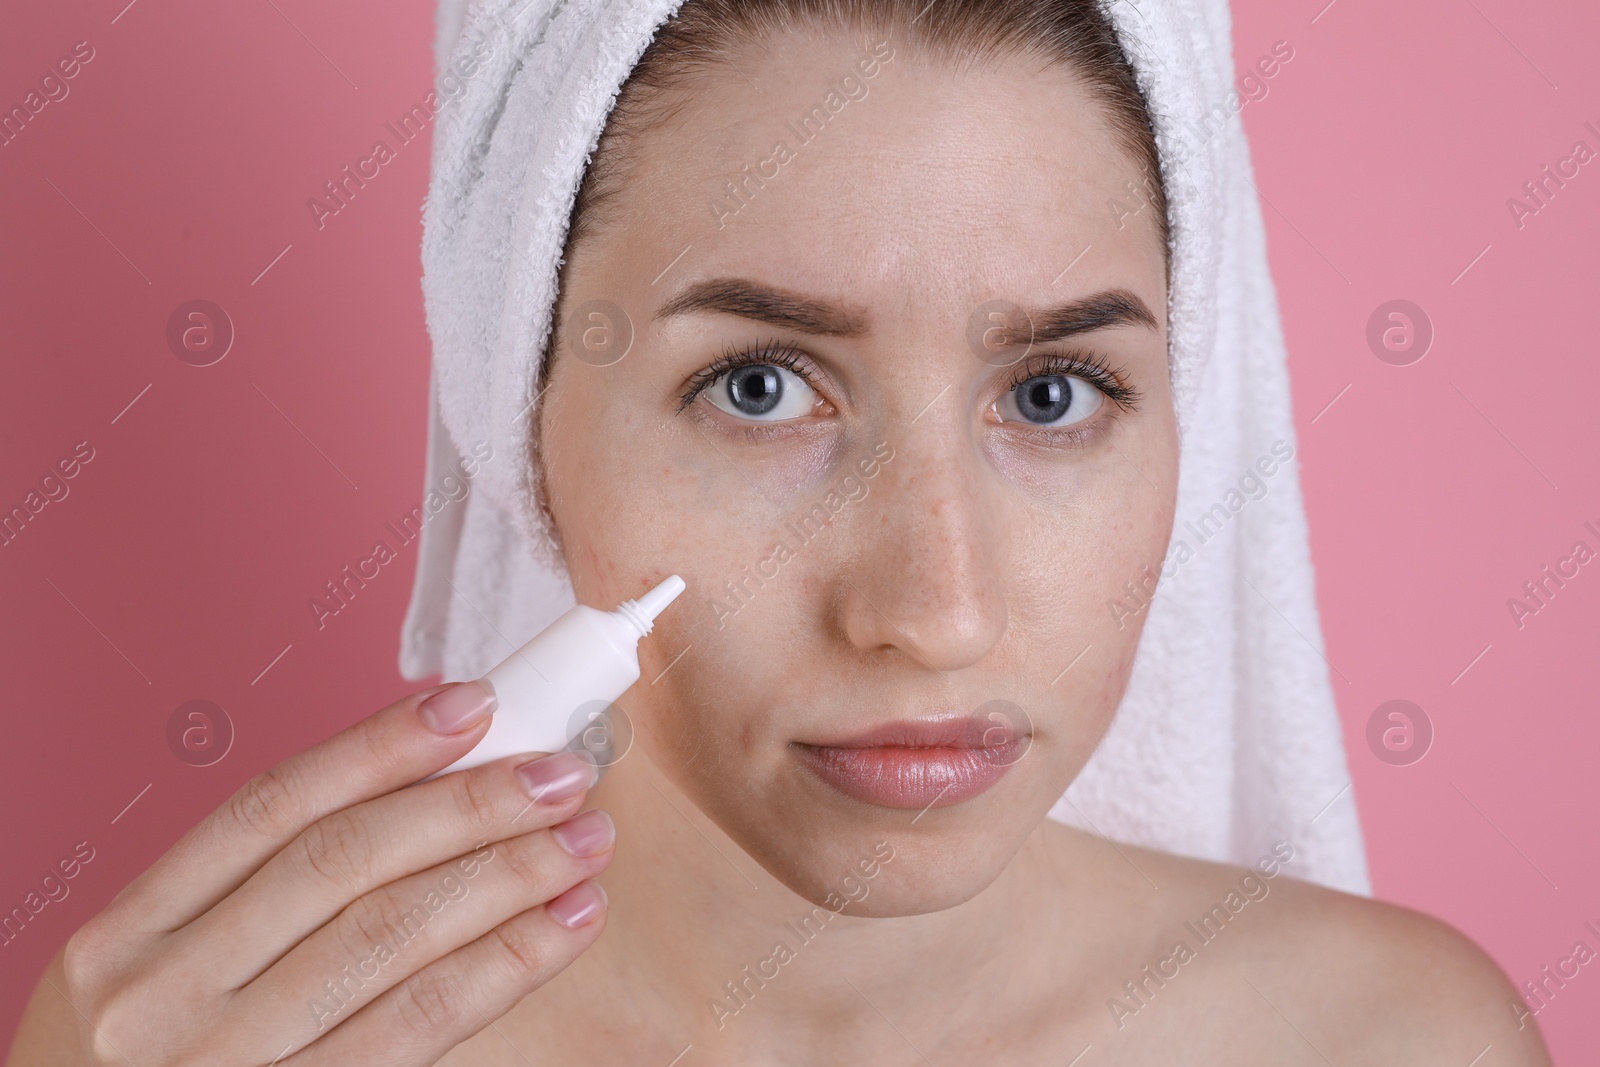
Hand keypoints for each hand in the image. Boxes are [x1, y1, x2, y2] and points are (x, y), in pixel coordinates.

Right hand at [41, 682, 613, 1064]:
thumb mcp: (162, 973)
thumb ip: (263, 894)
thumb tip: (430, 787)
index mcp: (124, 935)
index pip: (270, 805)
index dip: (380, 744)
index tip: (474, 703)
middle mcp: (161, 997)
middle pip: (341, 864)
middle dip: (467, 806)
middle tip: (561, 774)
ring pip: (388, 940)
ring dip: (505, 878)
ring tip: (584, 844)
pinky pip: (415, 1029)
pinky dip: (502, 967)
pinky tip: (561, 926)